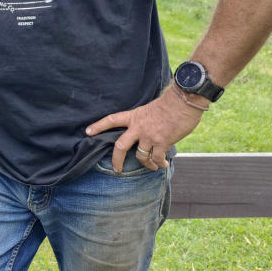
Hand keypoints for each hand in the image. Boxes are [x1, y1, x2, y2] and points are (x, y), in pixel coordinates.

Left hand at [85, 85, 202, 172]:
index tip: (88, 132)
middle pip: (120, 146)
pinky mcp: (162, 142)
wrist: (183, 101)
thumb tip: (147, 133)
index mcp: (134, 116)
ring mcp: (149, 136)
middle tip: (116, 169)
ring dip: (147, 164)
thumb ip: (145, 121)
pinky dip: (159, 163)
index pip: (111, 120)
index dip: (99, 126)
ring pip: (141, 157)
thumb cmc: (170, 103)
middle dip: (116, 160)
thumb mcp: (150, 109)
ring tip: (152, 166)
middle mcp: (138, 127)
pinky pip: (157, 158)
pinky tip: (163, 164)